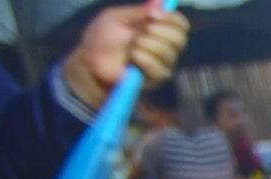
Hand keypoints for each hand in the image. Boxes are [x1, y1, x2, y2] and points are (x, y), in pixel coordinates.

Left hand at [62, 3, 189, 107]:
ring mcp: (162, 63)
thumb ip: (139, 11)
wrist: (90, 59)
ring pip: (168, 53)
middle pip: (179, 39)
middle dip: (160, 32)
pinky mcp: (155, 78)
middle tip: (142, 31)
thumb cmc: (103, 37)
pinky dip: (144, 59)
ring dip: (147, 45)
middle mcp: (164, 45)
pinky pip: (159, 68)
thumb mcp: (117, 17)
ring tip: (131, 46)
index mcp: (157, 28)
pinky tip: (133, 58)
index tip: (155, 14)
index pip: (180, 24)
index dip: (172, 18)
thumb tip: (160, 3)